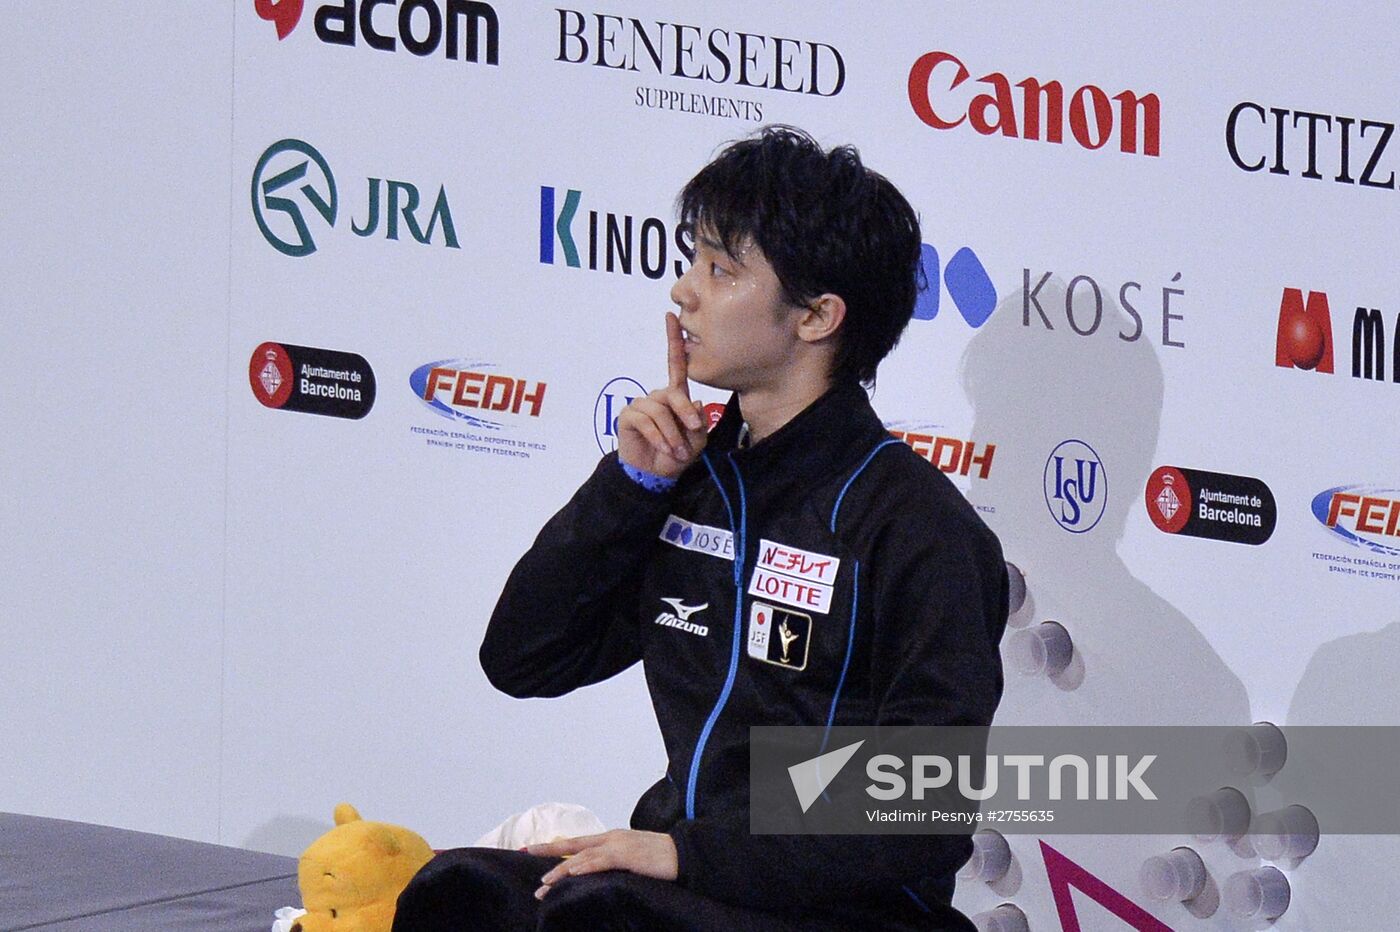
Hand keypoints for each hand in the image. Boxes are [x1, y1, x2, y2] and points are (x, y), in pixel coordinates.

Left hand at [527, 829, 678, 897]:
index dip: (556, 846)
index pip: (578, 842)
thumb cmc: (660, 859)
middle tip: (527, 854)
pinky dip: (585, 865)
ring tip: (545, 882)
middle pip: (574, 845)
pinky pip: (601, 860)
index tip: (534, 848)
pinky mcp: (628, 855)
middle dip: (549, 851)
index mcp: (612, 839)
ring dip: (562, 869)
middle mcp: (611, 838)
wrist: (683, 854)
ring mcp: (619, 845)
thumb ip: (614, 862)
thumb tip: (597, 874)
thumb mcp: (632, 859)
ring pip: (583, 855)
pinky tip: (572, 871)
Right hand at [616, 312, 707, 477]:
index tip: (671, 316)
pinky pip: (646, 421)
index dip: (673, 340)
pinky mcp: (628, 416)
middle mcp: (657, 396)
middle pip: (674, 394)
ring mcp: (641, 405)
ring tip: (676, 450)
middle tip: (694, 433)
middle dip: (685, 414)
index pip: (676, 365)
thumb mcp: (697, 440)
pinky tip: (663, 448)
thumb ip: (698, 421)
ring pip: (661, 411)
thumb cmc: (676, 455)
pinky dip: (658, 437)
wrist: (655, 475)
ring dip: (672, 433)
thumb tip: (693, 402)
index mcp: (674, 396)